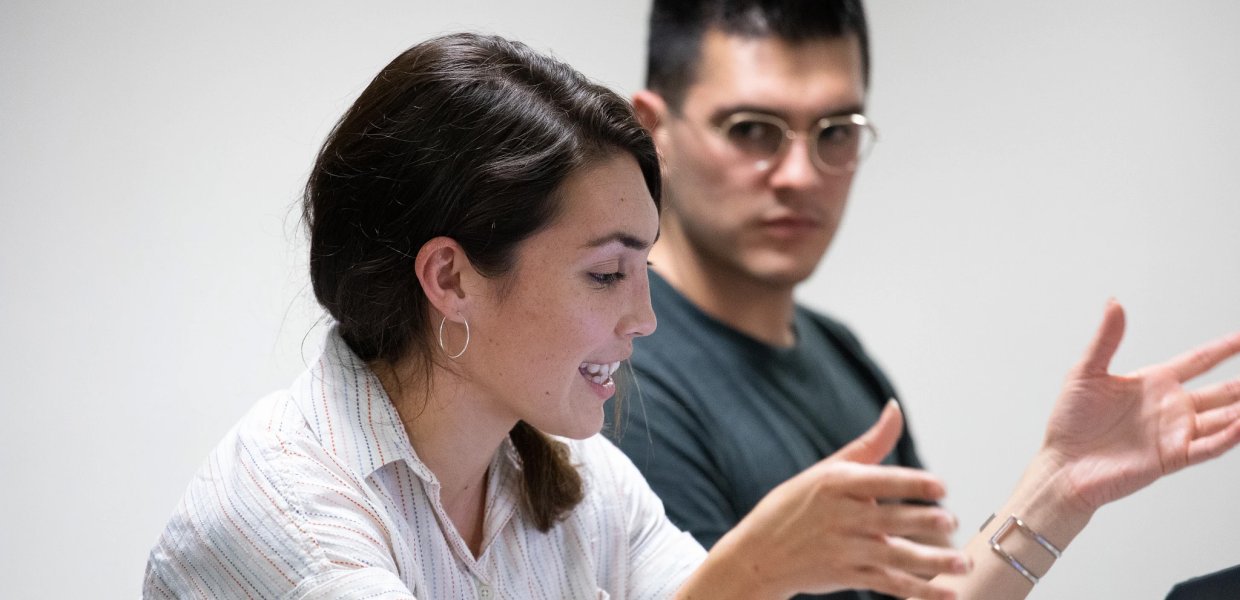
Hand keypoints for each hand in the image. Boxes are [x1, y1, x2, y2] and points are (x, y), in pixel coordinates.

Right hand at [696, 401, 968, 599]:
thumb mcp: (826, 470)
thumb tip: (895, 409)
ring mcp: (845, 550)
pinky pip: (891, 584)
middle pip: (890, 520)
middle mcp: (841, 517)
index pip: (880, 482)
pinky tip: (949, 594)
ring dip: (933, 562)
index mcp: (836, 485)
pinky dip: (921, 592)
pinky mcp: (849, 576)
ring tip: (963, 563)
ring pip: (896, 557)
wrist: (759, 554)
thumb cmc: (795, 506)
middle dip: (923, 522)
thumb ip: (869, 444)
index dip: (911, 484)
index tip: (940, 487)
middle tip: (952, 521)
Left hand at [1043, 300, 1239, 513]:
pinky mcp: (1172, 457)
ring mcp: (1174, 433)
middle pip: (1222, 391)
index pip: (1199, 361)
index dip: (1225, 348)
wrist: (1063, 464)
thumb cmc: (1070, 422)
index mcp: (1153, 383)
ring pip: (1224, 418)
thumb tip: (1114, 304)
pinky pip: (1209, 446)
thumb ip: (1106, 339)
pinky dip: (1229, 436)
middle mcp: (1170, 407)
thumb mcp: (1086, 372)